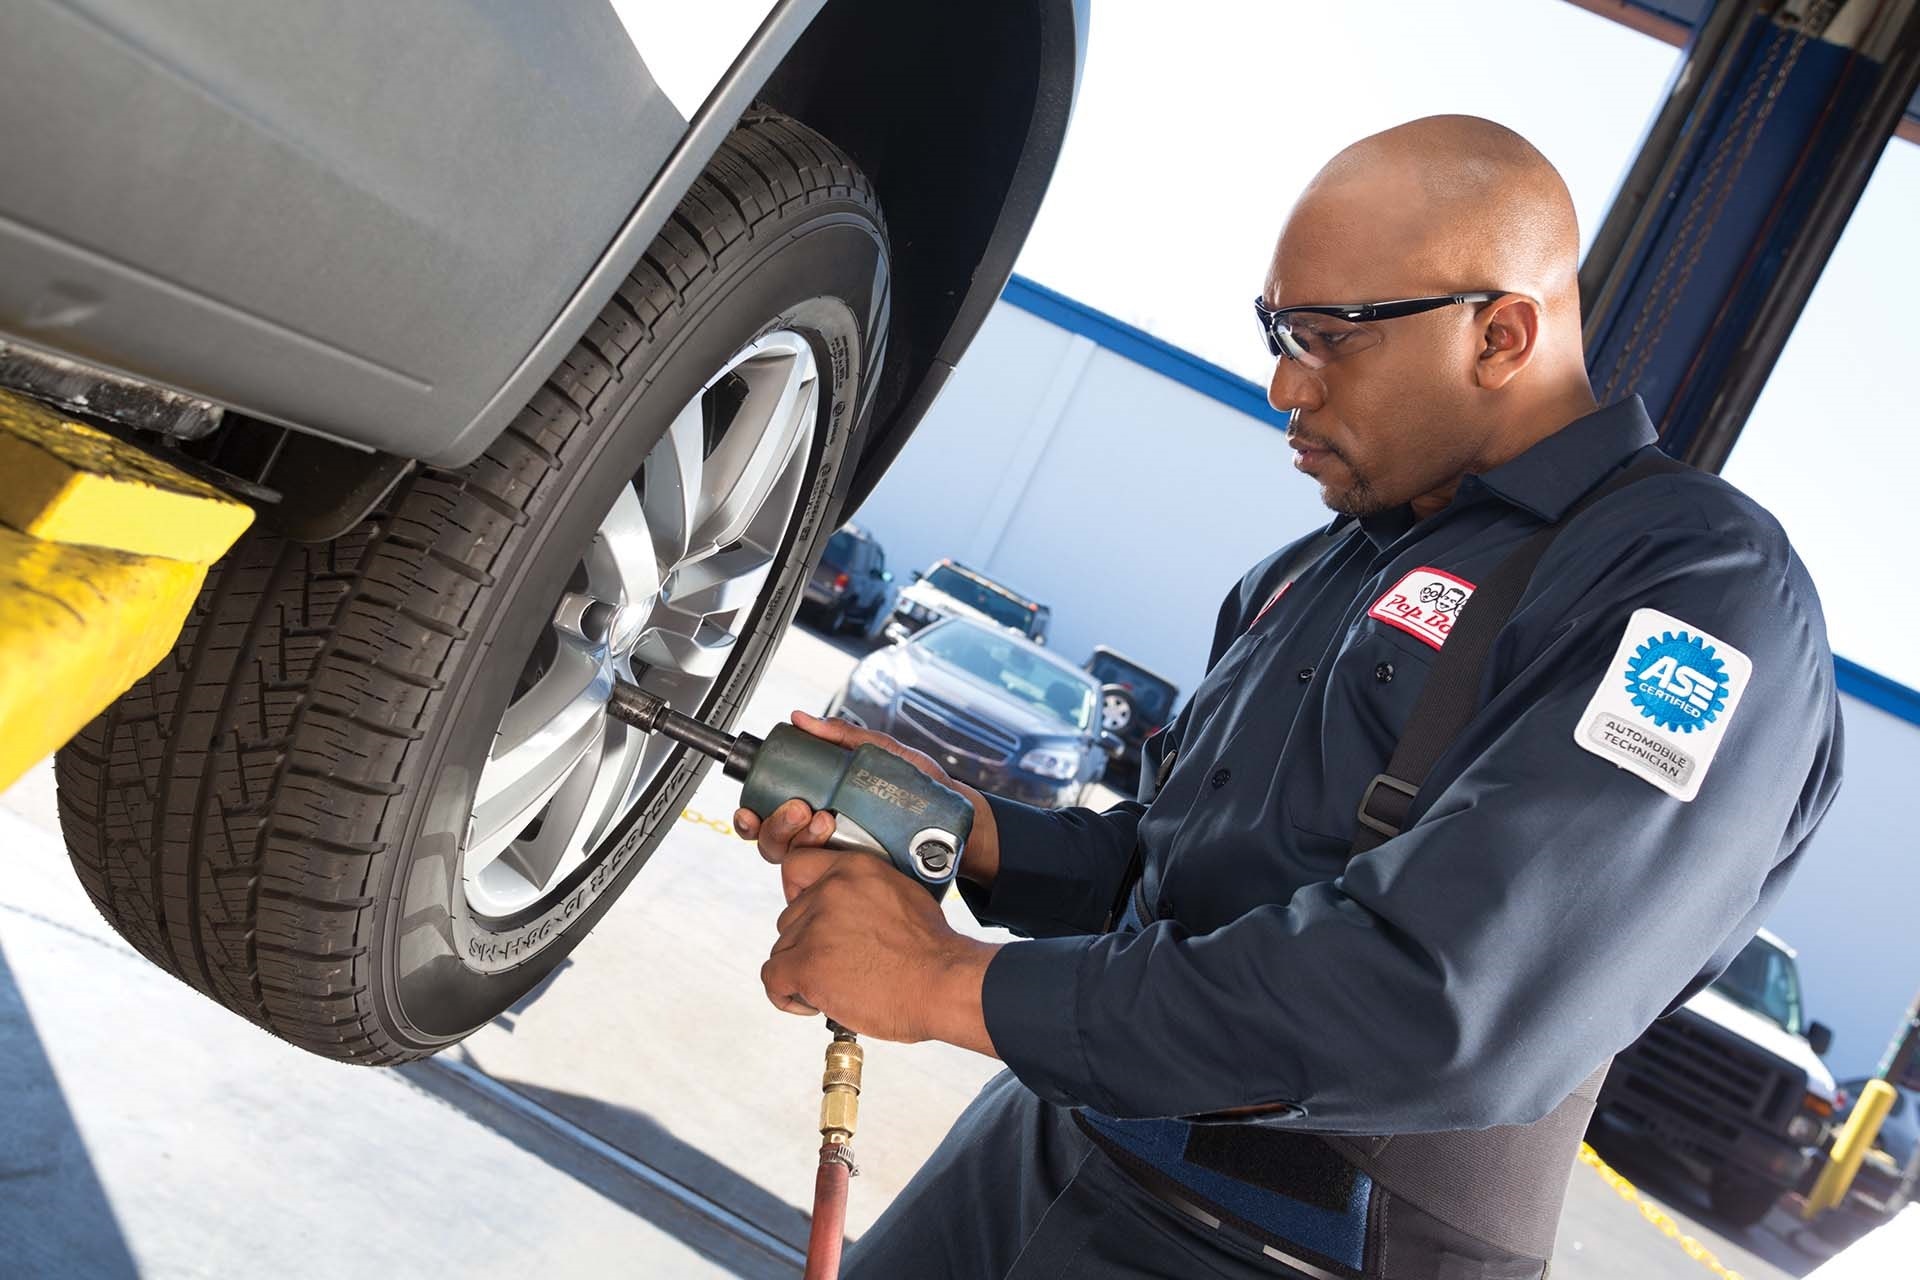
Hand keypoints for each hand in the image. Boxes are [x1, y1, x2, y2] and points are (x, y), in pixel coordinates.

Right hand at [733, 710, 1001, 884]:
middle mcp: (822, 836)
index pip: (770, 815)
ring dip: (794, 840)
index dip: (750, 816)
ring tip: (824, 822)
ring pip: (792, 862)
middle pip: (772, 840)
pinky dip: (818, 866)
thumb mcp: (884, 753)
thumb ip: (845, 737)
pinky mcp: (856, 878)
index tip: (751, 809)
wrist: (959, 823)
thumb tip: (801, 719)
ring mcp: (838, 859)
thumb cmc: (921, 788)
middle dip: (774, 826)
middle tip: (801, 809)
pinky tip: (833, 848)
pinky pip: (823, 880)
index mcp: (819, 805)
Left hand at [761, 849, 1000, 1054]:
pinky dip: (786, 995)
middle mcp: (830, 891)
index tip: (810, 917)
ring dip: (801, 970)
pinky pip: (772, 978)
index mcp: (854, 868)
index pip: (797, 866)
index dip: (797, 895)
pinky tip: (812, 1003)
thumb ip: (865, 893)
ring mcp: (815, 927)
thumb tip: (846, 909)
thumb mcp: (902, 895)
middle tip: (838, 963)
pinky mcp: (806, 964)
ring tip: (835, 985)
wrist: (943, 983)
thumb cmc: (931, 950)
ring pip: (782, 949)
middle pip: (789, 917)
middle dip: (807, 942)